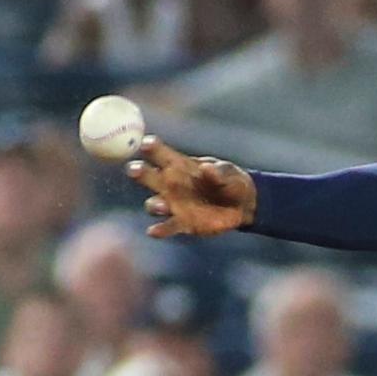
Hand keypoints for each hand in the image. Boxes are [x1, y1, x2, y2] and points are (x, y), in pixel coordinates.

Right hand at [126, 135, 255, 238]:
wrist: (243, 206)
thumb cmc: (232, 182)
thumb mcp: (229, 174)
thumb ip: (218, 172)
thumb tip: (207, 168)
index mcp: (180, 165)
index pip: (162, 154)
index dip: (153, 148)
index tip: (146, 144)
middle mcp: (171, 184)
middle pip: (149, 176)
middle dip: (140, 172)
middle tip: (134, 169)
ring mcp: (174, 204)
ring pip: (155, 204)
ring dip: (155, 205)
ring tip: (160, 206)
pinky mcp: (182, 223)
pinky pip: (167, 227)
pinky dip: (160, 230)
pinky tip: (154, 231)